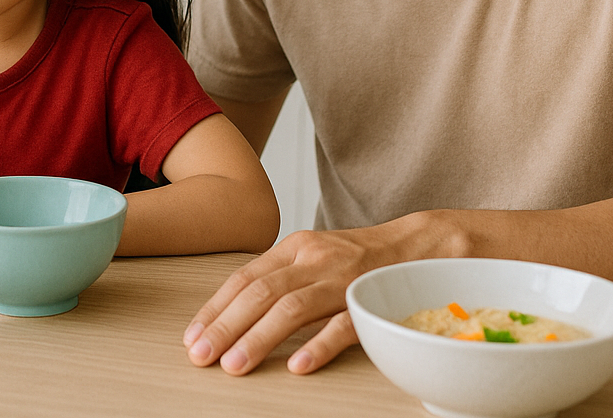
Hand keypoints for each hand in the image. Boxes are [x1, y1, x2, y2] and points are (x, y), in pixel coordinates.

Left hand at [184, 224, 413, 374]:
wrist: (419, 245)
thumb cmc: (357, 257)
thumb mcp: (312, 256)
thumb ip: (278, 277)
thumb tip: (232, 311)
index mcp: (294, 247)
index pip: (244, 278)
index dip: (215, 309)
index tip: (193, 336)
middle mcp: (313, 259)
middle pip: (260, 293)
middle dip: (225, 326)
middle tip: (202, 356)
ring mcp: (342, 280)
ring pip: (292, 307)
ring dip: (258, 339)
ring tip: (234, 366)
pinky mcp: (370, 301)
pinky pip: (342, 324)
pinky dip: (318, 345)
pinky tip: (296, 365)